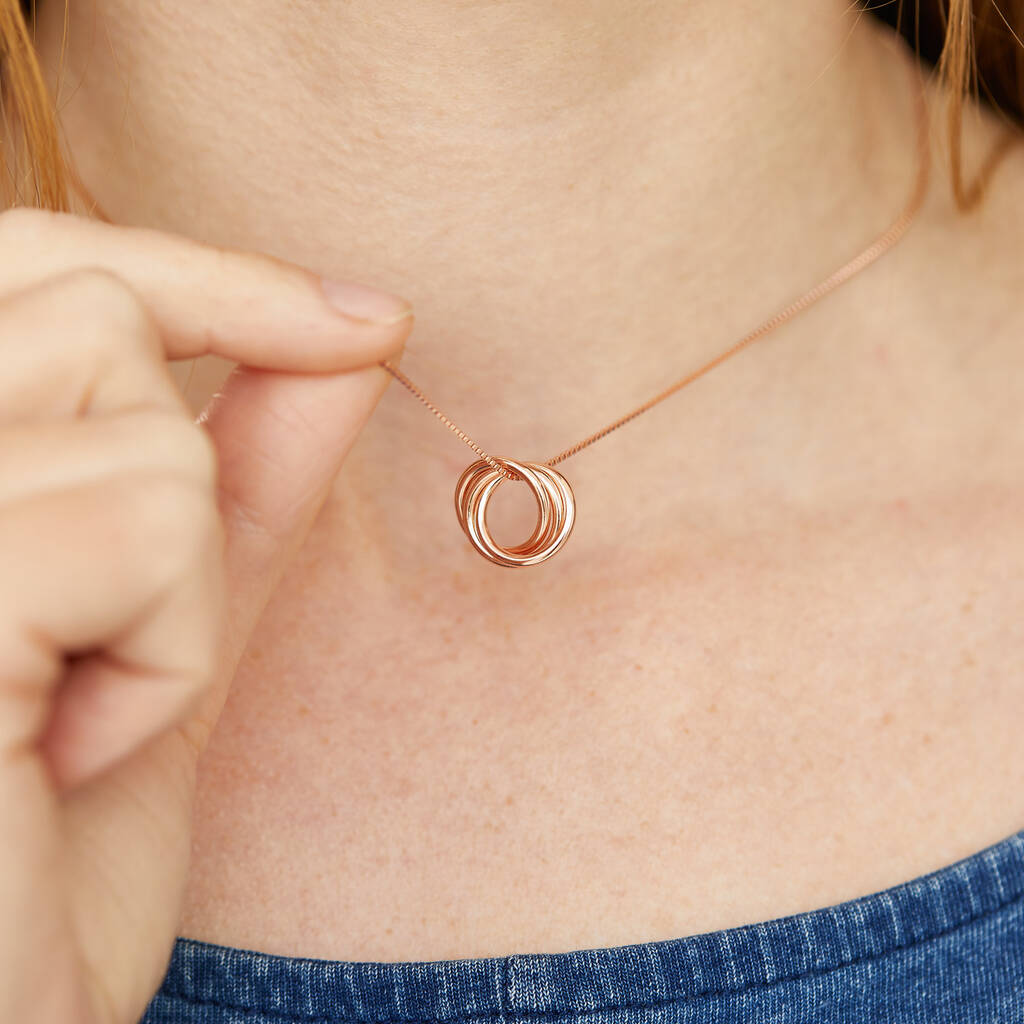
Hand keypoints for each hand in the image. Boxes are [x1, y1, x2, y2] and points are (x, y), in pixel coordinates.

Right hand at [0, 208, 413, 1023]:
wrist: (4, 1009)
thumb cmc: (50, 844)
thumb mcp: (168, 618)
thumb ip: (247, 463)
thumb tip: (356, 333)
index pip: (41, 264)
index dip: (206, 274)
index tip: (364, 321)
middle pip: (90, 314)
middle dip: (170, 467)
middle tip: (111, 629)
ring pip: (141, 426)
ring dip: (172, 589)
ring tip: (69, 715)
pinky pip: (147, 523)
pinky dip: (166, 648)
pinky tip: (61, 754)